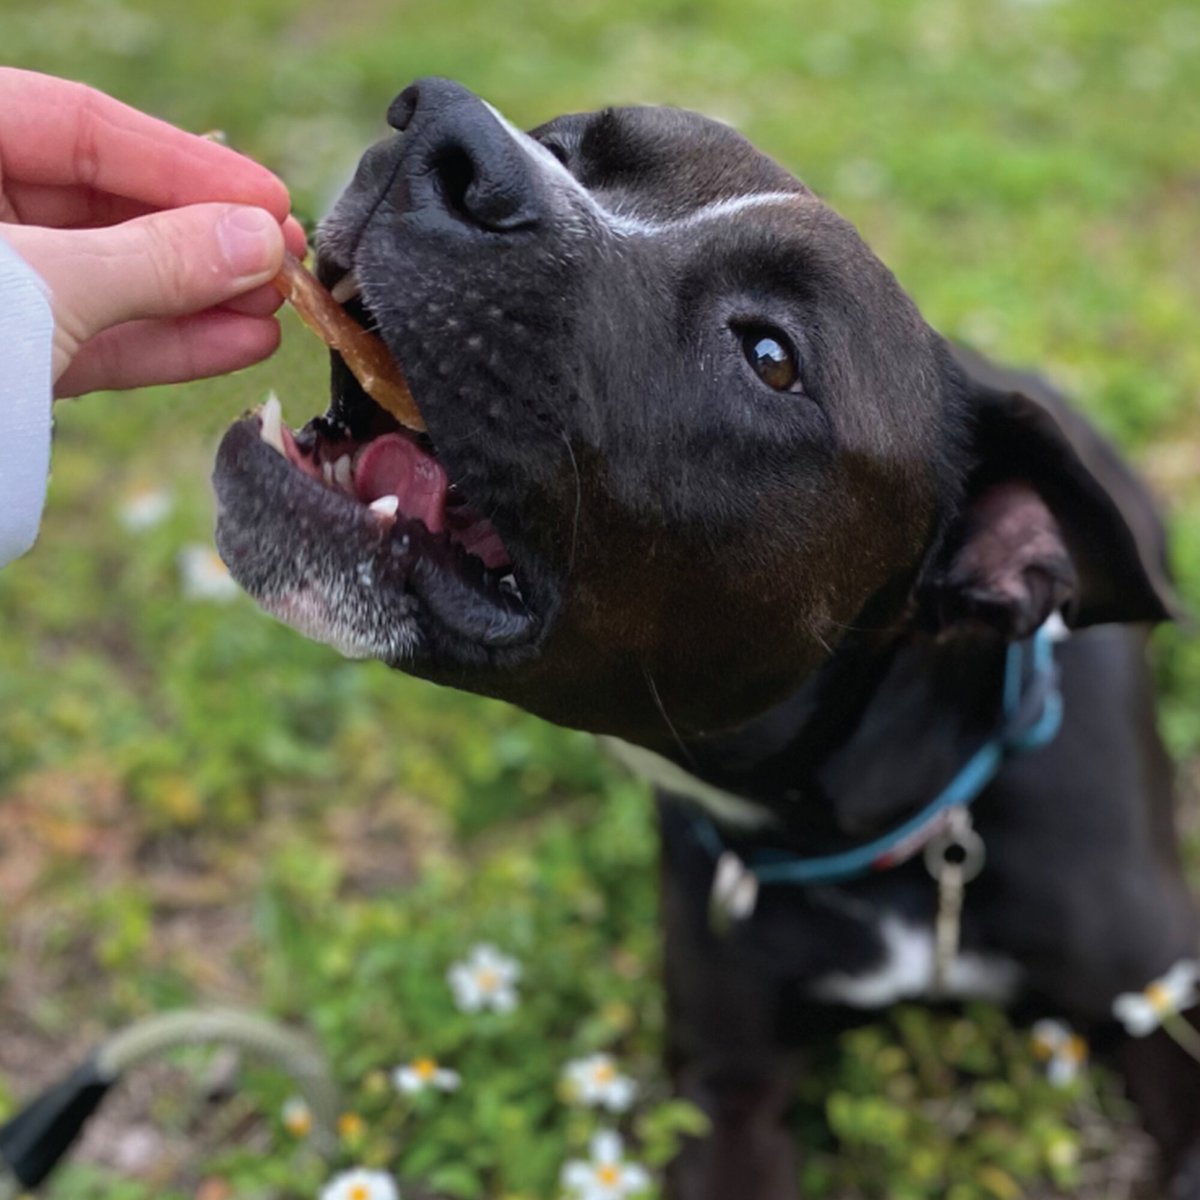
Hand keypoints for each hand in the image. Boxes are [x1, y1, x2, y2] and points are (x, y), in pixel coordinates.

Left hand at [0, 68, 307, 395]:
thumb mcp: (42, 286)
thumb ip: (153, 259)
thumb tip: (258, 241)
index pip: (77, 128)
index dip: (184, 161)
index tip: (267, 197)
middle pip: (103, 206)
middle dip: (201, 237)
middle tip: (283, 258)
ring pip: (109, 280)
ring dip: (198, 298)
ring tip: (275, 310)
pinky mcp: (6, 361)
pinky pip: (96, 340)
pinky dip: (167, 345)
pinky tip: (236, 342)